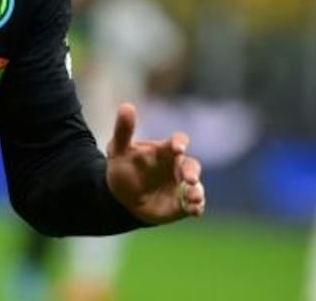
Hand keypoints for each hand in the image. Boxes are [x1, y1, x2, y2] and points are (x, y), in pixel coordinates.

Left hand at [105, 103, 204, 223]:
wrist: (121, 197)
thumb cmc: (123, 167)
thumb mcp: (118, 149)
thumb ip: (123, 130)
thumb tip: (126, 106)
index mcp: (165, 151)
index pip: (178, 142)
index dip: (179, 143)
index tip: (178, 147)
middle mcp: (177, 167)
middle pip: (192, 166)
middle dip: (192, 172)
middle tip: (189, 179)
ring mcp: (181, 186)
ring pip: (196, 187)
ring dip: (197, 191)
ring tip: (193, 197)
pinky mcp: (182, 204)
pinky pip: (194, 205)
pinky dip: (196, 207)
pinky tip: (195, 210)